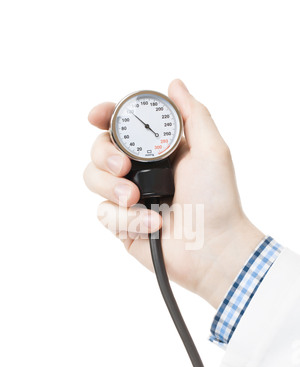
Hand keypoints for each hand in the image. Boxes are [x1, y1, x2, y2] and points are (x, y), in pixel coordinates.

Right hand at [84, 79, 263, 307]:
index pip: (121, 127)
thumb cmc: (218, 201)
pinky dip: (127, 220)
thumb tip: (174, 84)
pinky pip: (104, 214)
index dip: (104, 117)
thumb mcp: (211, 150)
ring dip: (112, 188)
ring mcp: (128, 199)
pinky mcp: (122, 225)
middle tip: (124, 167)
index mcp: (157, 152)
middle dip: (104, 155)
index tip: (96, 116)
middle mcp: (139, 172)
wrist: (213, 249)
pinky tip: (153, 225)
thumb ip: (193, 115)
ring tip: (137, 199)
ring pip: (93, 180)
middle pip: (98, 150)